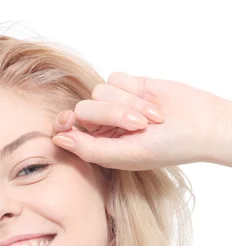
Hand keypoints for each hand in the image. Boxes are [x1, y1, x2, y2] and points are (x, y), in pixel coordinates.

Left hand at [51, 72, 226, 170]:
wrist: (198, 125)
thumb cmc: (164, 148)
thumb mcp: (125, 155)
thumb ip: (89, 149)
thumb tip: (58, 138)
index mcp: (97, 145)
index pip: (68, 129)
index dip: (65, 122)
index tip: (69, 120)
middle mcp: (102, 125)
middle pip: (85, 109)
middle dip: (112, 115)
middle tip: (139, 126)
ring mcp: (115, 104)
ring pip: (100, 92)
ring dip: (129, 104)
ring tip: (151, 119)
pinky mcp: (129, 85)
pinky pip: (116, 78)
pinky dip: (134, 90)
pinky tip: (152, 104)